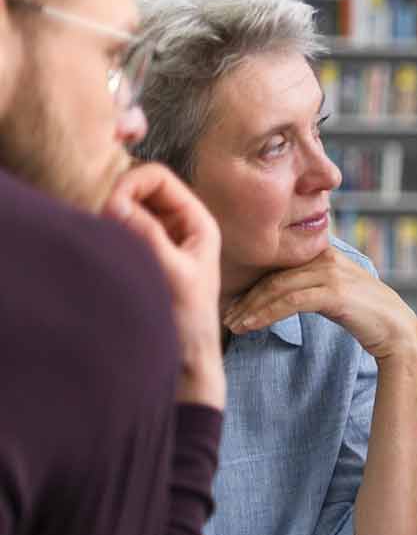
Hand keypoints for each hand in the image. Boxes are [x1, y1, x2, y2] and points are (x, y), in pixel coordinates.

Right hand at [103, 163, 222, 407]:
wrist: (188, 357)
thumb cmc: (189, 319)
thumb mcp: (172, 273)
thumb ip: (146, 236)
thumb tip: (115, 202)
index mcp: (198, 221)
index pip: (157, 177)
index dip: (130, 183)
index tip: (109, 208)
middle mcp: (180, 224)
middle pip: (139, 187)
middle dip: (116, 197)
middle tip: (101, 223)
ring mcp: (161, 238)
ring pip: (127, 207)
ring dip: (110, 216)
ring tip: (104, 238)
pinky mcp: (144, 254)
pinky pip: (120, 229)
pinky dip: (108, 231)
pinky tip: (104, 248)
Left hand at [222, 247, 416, 361]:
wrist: (396, 328)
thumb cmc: (364, 313)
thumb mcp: (333, 290)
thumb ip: (308, 283)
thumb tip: (274, 293)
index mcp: (322, 252)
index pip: (276, 265)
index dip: (250, 284)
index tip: (232, 304)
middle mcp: (324, 257)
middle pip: (271, 275)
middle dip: (244, 298)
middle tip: (225, 318)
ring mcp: (330, 273)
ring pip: (276, 288)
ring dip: (250, 308)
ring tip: (233, 326)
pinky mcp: (334, 292)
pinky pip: (290, 302)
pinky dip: (266, 314)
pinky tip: (251, 326)